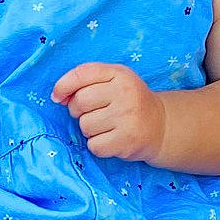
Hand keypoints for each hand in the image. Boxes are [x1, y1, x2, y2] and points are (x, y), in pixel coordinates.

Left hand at [52, 61, 166, 161]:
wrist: (161, 125)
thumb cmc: (129, 101)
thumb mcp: (114, 81)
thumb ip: (86, 81)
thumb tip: (58, 97)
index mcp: (120, 74)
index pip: (81, 74)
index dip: (63, 86)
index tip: (59, 97)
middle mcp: (125, 93)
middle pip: (79, 102)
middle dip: (78, 111)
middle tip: (94, 113)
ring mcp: (127, 117)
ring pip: (85, 125)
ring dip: (90, 130)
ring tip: (107, 126)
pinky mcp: (127, 141)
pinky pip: (94, 145)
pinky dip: (98, 145)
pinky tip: (112, 139)